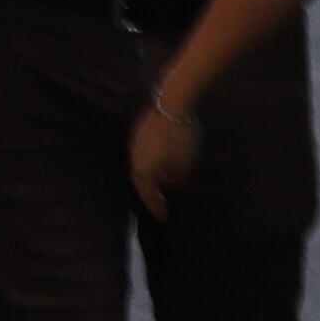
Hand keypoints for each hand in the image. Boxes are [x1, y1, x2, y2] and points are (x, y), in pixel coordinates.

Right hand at [128, 90, 200, 221]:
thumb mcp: (184, 165)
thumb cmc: (181, 138)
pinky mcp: (140, 130)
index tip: (164, 217)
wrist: (172, 103)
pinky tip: (160, 162)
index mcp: (144, 170)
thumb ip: (176, 179)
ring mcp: (135, 142)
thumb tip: (170, 183)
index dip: (157, 207)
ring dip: (150, 177)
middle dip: (150, 193)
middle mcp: (135, 157)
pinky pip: (143, 154)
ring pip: (140, 166)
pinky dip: (150, 163)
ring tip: (160, 183)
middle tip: (159, 203)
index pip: (148, 195)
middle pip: (140, 181)